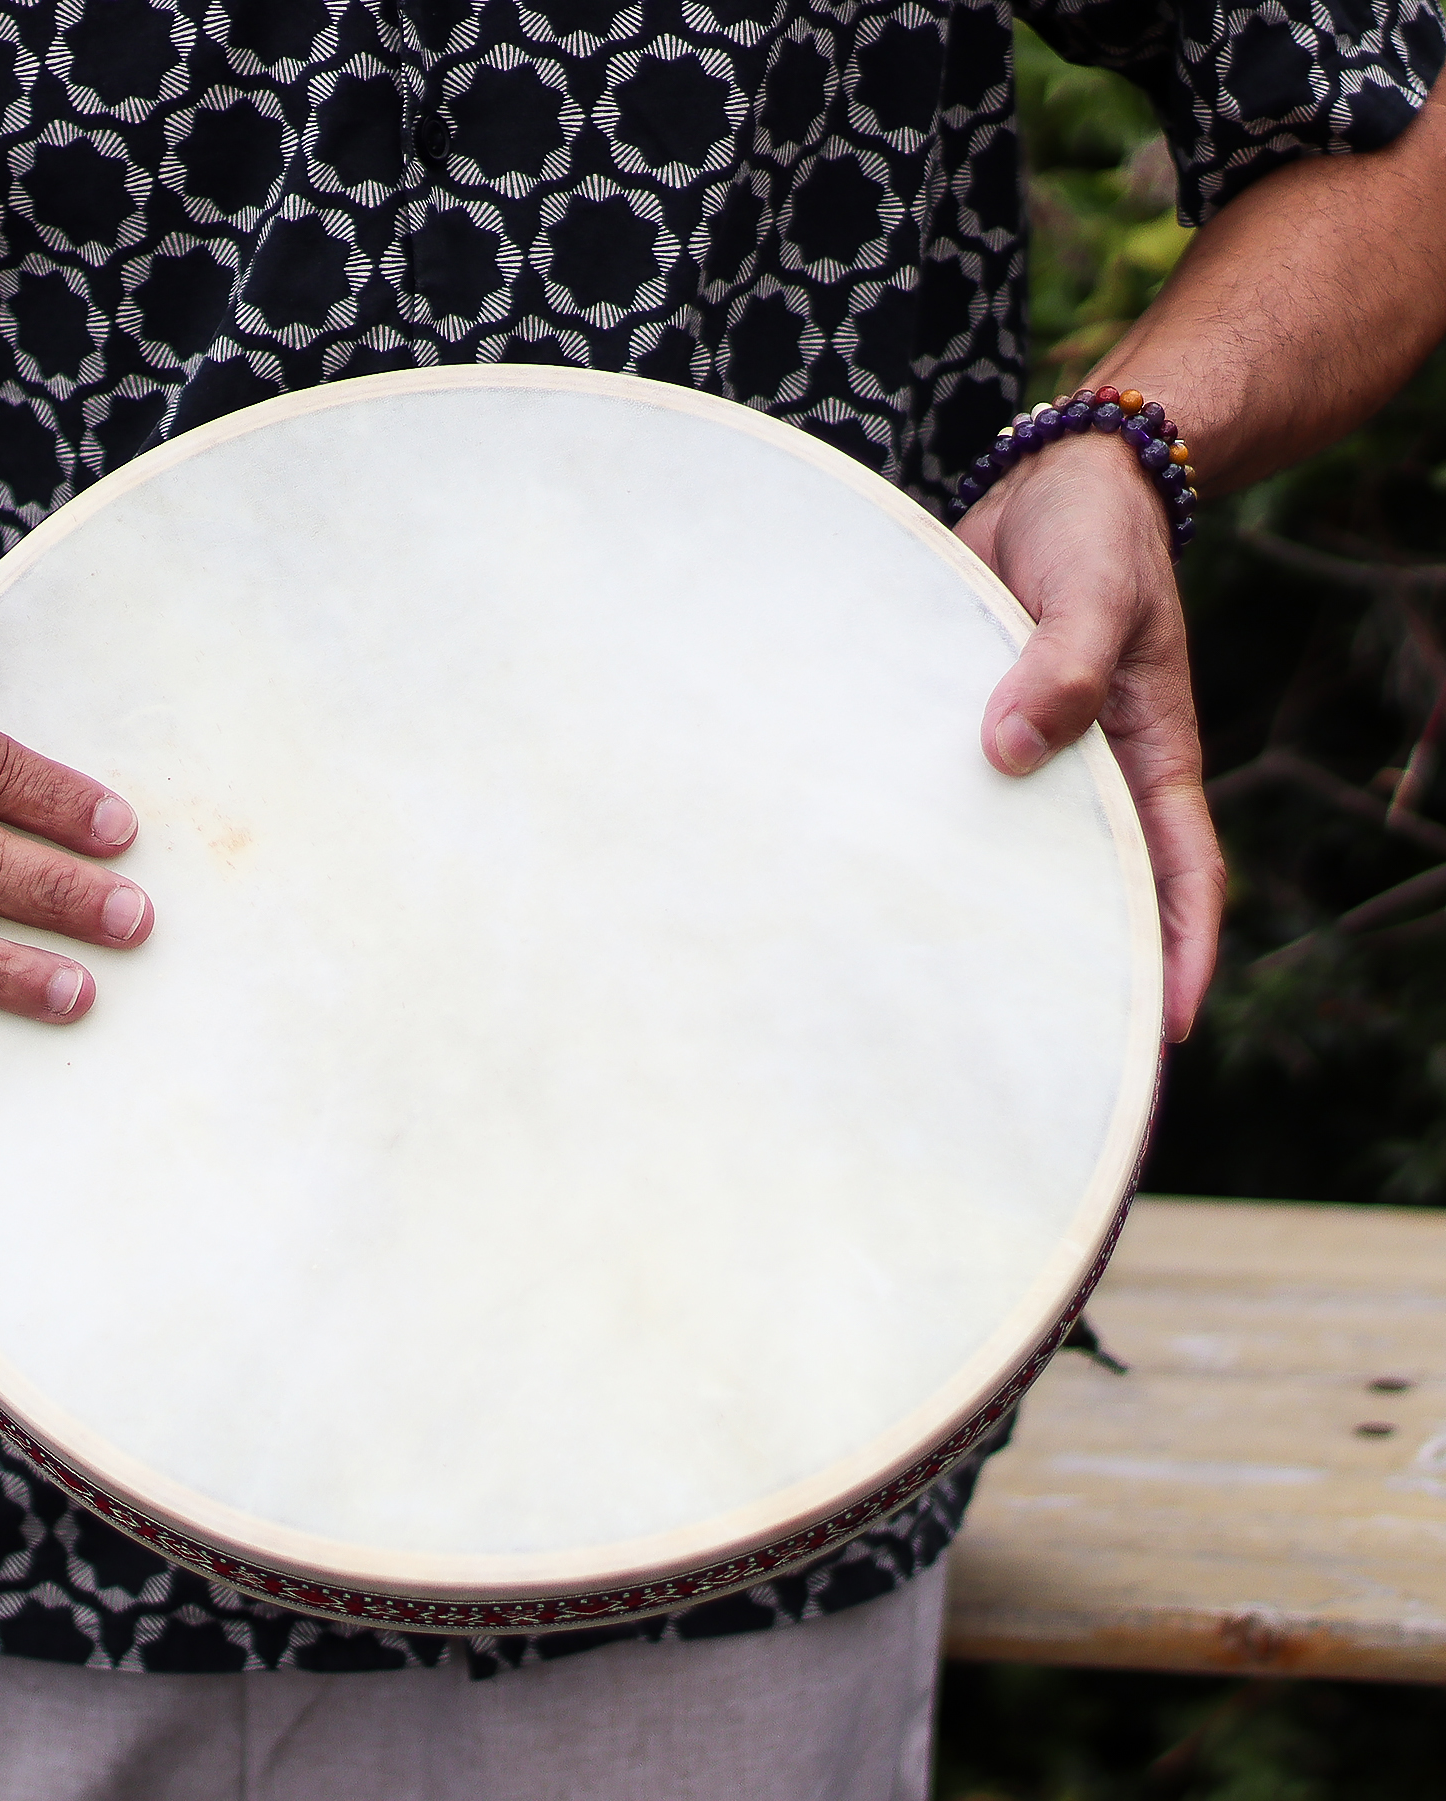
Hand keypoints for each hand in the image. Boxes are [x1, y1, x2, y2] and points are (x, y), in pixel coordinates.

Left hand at [955, 435, 1224, 1042]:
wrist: (1047, 487)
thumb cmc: (1091, 535)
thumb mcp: (1093, 590)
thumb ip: (1060, 663)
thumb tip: (1010, 750)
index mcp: (1144, 755)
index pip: (1177, 871)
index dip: (1179, 950)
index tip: (1169, 1028)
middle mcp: (1086, 777)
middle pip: (1088, 891)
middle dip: (1079, 971)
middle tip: (1042, 1060)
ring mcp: (1025, 766)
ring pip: (1013, 862)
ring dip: (989, 925)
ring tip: (941, 1012)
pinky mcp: (963, 740)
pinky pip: (951, 813)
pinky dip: (929, 856)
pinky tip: (875, 904)